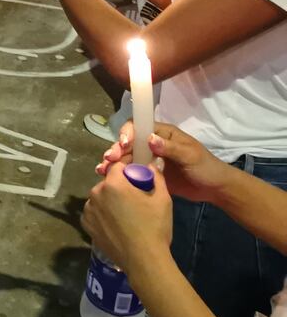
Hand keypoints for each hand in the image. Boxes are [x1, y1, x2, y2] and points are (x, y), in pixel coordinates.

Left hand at [82, 161, 172, 278]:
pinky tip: (114, 224)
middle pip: (107, 183)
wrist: (143, 259)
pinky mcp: (86, 224)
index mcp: (113, 184)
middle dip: (118, 186)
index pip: (116, 166)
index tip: (135, 174)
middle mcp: (96, 193)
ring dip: (108, 201)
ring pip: (99, 198)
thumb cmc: (154, 227)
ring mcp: (88, 210)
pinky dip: (101, 214)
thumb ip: (156, 176)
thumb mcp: (162, 199)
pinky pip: (93, 212)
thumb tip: (151, 163)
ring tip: (124, 214)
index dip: (126, 167)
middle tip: (133, 198)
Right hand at [101, 122, 233, 202]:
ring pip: (125, 156)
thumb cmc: (205, 167)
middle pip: (128, 142)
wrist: (214, 189)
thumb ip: (170, 148)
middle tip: (109, 160)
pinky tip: (107, 177)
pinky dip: (118, 172)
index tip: (123, 145)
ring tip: (103, 170)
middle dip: (116, 149)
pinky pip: (130, 171)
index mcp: (162, 134)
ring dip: (113, 161)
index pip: (139, 126)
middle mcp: (152, 144)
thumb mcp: (190, 156)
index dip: (128, 133)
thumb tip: (150, 139)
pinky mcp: (147, 174)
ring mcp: (149, 159)